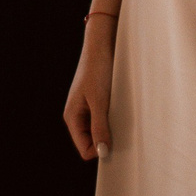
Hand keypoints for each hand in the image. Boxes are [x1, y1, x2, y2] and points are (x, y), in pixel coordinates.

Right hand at [63, 16, 116, 161]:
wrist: (103, 43)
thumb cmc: (98, 69)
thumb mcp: (100, 100)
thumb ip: (100, 126)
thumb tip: (102, 152)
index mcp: (72, 117)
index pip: (85, 149)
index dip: (100, 149)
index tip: (117, 140)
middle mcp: (78, 115)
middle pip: (92, 142)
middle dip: (107, 139)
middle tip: (122, 127)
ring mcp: (88, 109)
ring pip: (101, 131)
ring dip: (113, 128)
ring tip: (122, 114)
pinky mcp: (98, 102)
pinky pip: (106, 119)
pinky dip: (116, 118)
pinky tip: (123, 108)